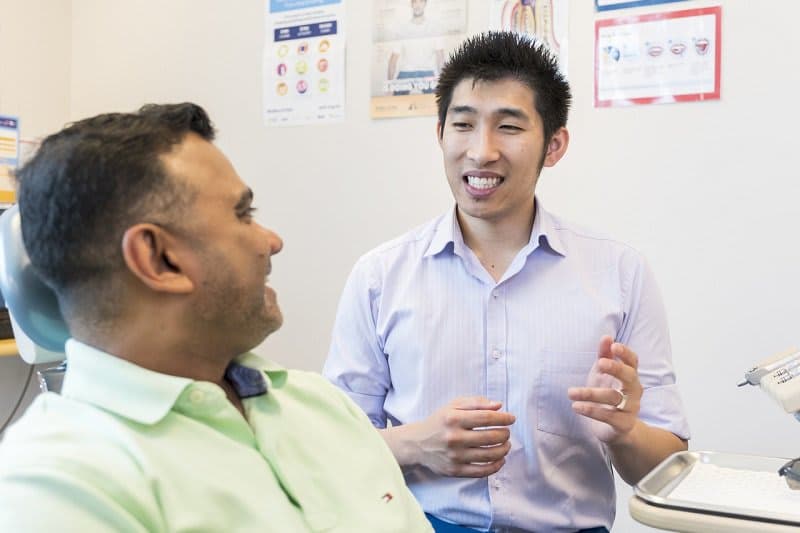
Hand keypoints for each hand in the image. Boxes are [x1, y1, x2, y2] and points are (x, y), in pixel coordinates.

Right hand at [399, 396, 515, 476]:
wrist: (417, 443)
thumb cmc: (440, 422)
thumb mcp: (453, 405)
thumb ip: (476, 403)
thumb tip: (499, 406)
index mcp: (453, 418)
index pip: (487, 418)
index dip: (503, 418)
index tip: (511, 418)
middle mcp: (454, 437)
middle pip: (491, 437)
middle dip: (505, 434)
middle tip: (506, 432)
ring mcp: (455, 456)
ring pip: (489, 455)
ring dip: (504, 449)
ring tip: (506, 444)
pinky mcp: (455, 470)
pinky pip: (482, 471)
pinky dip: (496, 466)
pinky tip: (500, 459)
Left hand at [568, 335, 642, 443]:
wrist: (618, 430)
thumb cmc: (609, 396)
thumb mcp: (603, 375)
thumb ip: (604, 356)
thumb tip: (606, 336)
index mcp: (630, 377)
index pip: (633, 362)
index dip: (625, 353)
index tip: (614, 345)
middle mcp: (634, 391)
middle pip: (630, 377)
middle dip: (616, 369)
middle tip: (599, 363)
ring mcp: (630, 408)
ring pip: (613, 397)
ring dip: (590, 393)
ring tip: (570, 392)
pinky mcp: (622, 424)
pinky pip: (608, 416)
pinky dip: (591, 410)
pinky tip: (576, 406)